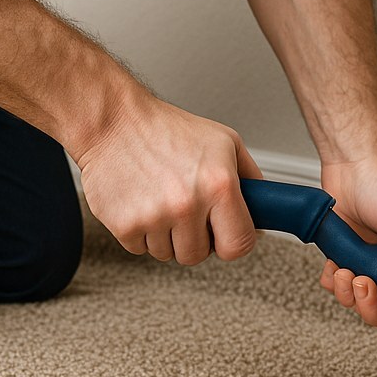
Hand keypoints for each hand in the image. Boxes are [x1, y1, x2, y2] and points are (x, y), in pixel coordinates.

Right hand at [76, 92, 262, 264]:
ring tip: (159, 199)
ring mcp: (154, 217)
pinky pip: (140, 249)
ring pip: (168, 254)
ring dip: (165, 235)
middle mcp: (187, 203)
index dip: (232, 242)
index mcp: (219, 184)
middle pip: (198, 255)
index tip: (225, 235)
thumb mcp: (222, 141)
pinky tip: (139, 202)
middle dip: (194, 237)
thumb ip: (249, 177)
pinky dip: (140, 231)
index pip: (239, 244)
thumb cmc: (165, 129)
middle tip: (185, 209)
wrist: (112, 122)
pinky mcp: (125, 226)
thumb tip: (264, 209)